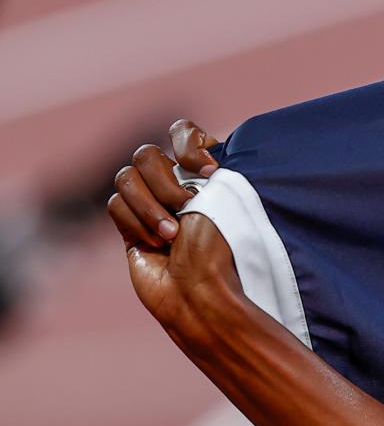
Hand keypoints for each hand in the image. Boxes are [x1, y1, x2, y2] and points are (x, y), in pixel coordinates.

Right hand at [107, 120, 237, 326]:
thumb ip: (201, 166)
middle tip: (185, 205)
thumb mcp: (225, 199)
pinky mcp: (130, 226)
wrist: (199, 293)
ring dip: (149, 206)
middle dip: (164, 181)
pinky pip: (116, 205)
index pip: (184, 132)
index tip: (208, 171)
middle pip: (146, 154)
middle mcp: (177, 186)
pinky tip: (156, 245)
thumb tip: (191, 151)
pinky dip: (136, 223)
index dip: (188, 143)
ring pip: (126, 177)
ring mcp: (151, 205)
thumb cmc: (222, 249)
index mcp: (206, 174)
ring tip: (171, 235)